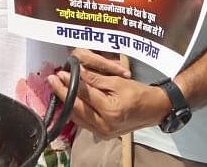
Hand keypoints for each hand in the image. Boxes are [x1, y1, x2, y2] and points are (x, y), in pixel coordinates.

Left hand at [47, 49, 165, 138]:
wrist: (153, 110)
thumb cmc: (138, 93)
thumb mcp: (117, 81)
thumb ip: (95, 79)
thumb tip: (76, 72)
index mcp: (110, 111)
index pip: (84, 95)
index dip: (70, 83)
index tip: (60, 73)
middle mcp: (104, 125)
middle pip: (77, 108)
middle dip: (62, 93)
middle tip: (53, 79)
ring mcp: (103, 132)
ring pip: (77, 117)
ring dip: (66, 102)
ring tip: (57, 87)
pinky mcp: (102, 134)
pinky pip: (83, 122)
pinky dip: (75, 110)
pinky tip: (69, 99)